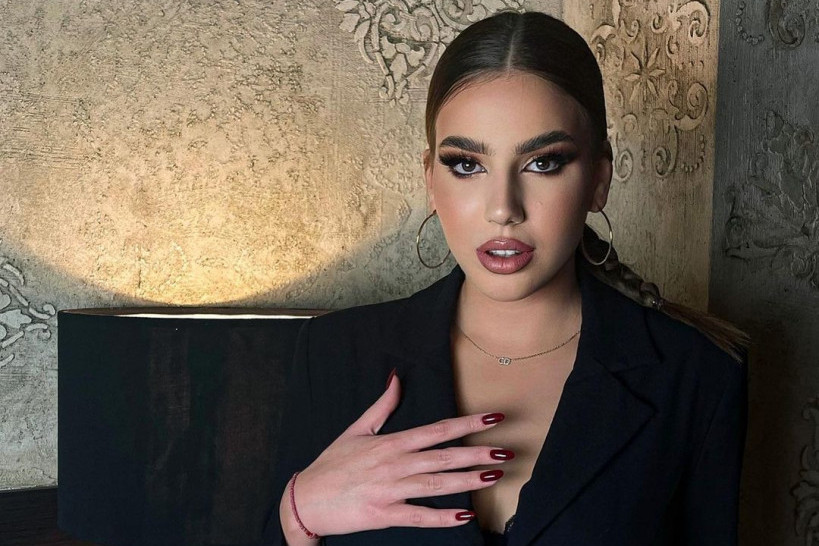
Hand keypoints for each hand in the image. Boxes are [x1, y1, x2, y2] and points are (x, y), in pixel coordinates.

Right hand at [279, 371, 511, 538]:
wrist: (305, 500)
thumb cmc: (331, 465)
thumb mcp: (355, 430)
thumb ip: (382, 406)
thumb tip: (396, 378)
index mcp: (389, 443)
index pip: (435, 430)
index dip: (465, 423)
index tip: (491, 418)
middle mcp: (393, 465)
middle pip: (442, 457)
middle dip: (475, 453)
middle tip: (504, 450)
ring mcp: (389, 491)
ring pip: (435, 484)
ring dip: (467, 480)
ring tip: (494, 476)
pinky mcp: (384, 516)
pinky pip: (418, 516)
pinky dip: (442, 517)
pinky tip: (465, 515)